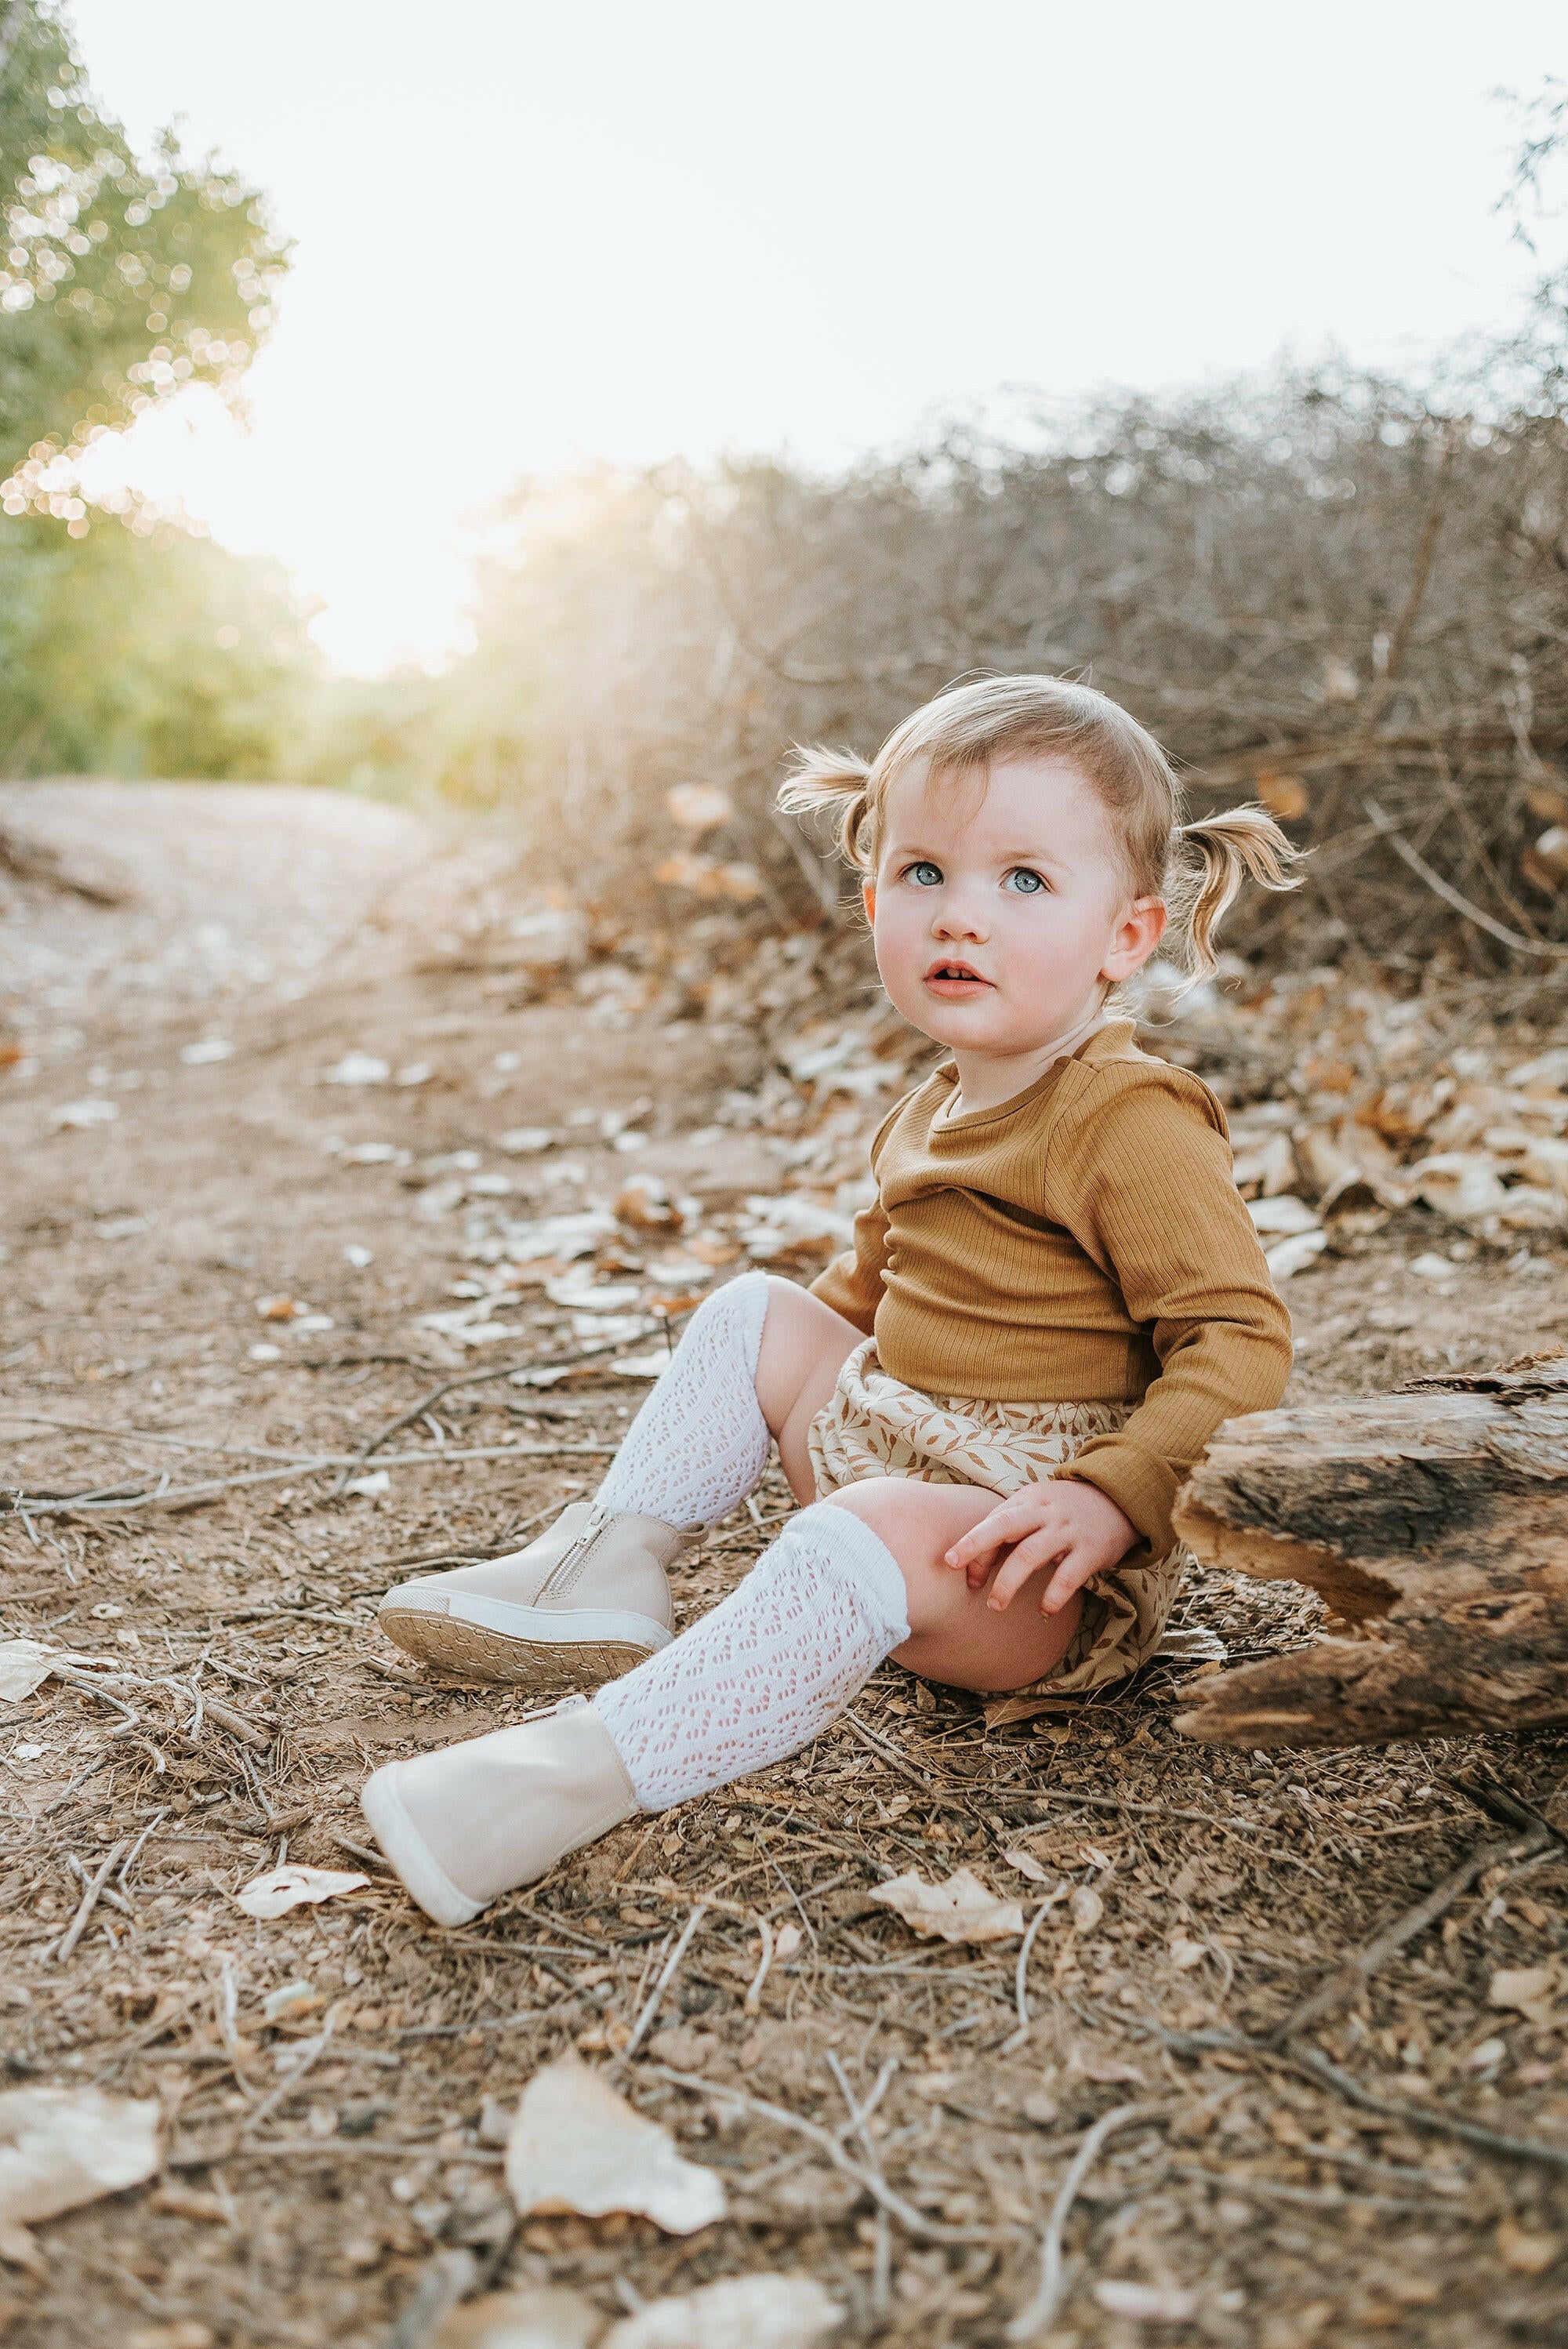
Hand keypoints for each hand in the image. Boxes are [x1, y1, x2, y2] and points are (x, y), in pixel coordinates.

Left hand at [943, 1478, 1138, 1616]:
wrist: (1119, 1498)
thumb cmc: (1064, 1510)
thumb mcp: (1036, 1507)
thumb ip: (1008, 1530)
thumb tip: (975, 1568)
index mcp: (1027, 1500)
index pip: (992, 1522)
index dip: (972, 1546)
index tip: (955, 1567)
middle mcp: (1044, 1512)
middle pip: (1004, 1526)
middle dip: (977, 1549)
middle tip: (963, 1577)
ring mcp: (1067, 1530)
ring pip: (1030, 1554)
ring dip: (1008, 1582)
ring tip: (995, 1605)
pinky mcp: (1091, 1550)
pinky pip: (1068, 1576)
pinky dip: (1054, 1596)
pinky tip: (1045, 1611)